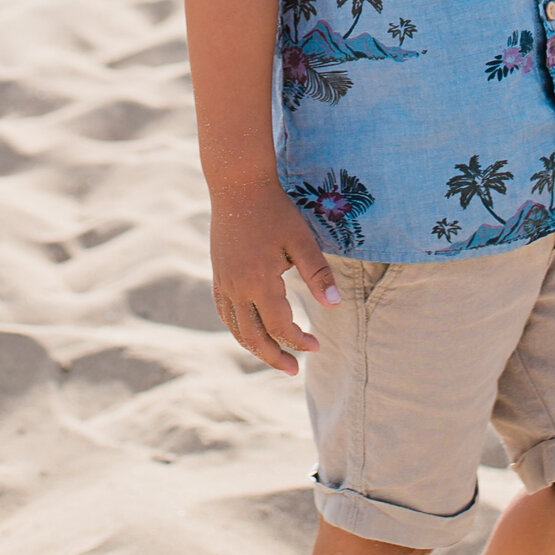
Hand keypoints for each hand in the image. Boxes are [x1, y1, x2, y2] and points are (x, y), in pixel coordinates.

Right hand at [210, 184, 339, 372]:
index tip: (316, 345)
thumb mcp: (301, 240)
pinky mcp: (218, 274)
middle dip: (273, 356)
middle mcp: (237, 288)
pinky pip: (224, 312)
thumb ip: (318, 273)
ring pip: (235, 328)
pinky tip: (248, 331)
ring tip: (272, 356)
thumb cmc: (275, 211)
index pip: (279, 326)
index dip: (298, 340)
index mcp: (259, 282)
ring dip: (254, 347)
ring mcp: (224, 282)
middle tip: (293, 370)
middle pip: (253, 337)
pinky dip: (237, 329)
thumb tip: (335, 305)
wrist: (238, 185)